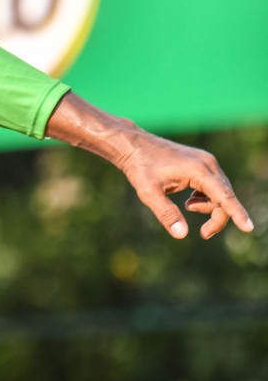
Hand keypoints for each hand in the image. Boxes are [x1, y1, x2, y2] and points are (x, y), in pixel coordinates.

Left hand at [113, 130, 251, 239]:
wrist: (133, 146)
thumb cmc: (139, 167)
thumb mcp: (148, 192)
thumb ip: (166, 213)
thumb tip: (181, 234)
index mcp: (198, 170)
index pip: (224, 196)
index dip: (237, 214)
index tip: (248, 228)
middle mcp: (208, 164)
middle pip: (225, 197)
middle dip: (217, 217)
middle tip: (204, 234)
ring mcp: (206, 162)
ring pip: (220, 192)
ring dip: (209, 206)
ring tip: (188, 207)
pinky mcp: (201, 163)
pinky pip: (213, 186)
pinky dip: (205, 198)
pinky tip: (189, 200)